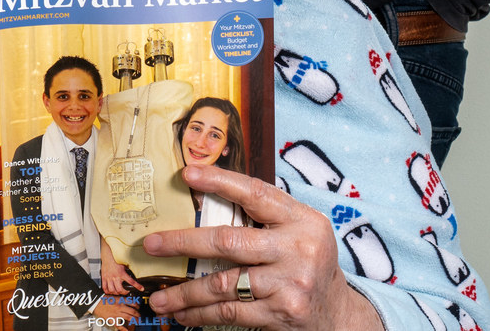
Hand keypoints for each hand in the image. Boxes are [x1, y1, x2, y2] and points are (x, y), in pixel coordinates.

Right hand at [91, 299, 141, 325]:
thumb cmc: (102, 298)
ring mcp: (117, 314)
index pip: (132, 302)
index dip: (137, 305)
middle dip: (138, 314)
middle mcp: (120, 307)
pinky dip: (124, 329)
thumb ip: (120, 298)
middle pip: (132, 311)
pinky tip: (127, 330)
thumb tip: (126, 300)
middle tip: (139, 315)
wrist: (94, 302)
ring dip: (134, 320)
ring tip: (137, 321)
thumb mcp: (112, 295)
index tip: (138, 307)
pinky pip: (120, 325)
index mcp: (120, 300)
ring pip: (129, 318)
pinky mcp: (112, 319)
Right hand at [100, 256, 142, 295]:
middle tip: (126, 292)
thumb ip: (127, 271)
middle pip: (120, 289)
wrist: (107, 256)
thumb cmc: (116, 260)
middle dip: (124, 293)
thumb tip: (132, 275)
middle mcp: (115, 276)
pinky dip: (108, 291)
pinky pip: (105, 288)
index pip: (131, 281)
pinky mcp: (104, 278)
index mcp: (121, 273)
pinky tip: (110, 291)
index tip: (141, 289)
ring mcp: (109, 278)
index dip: (137, 286)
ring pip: (112, 290)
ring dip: (116, 293)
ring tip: (118, 292)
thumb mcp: (124, 266)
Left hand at [140, 164, 380, 330]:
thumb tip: (203, 198)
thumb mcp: (298, 230)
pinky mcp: (280, 314)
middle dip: (183, 242)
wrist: (338, 315)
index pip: (255, 194)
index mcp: (301, 220)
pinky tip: (183, 314)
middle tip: (151, 244)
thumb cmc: (306, 262)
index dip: (220, 182)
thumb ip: (263, 215)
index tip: (187, 175)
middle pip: (228, 241)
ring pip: (222, 283)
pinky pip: (230, 312)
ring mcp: (289, 284)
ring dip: (184, 292)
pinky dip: (201, 314)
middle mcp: (297, 250)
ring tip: (158, 297)